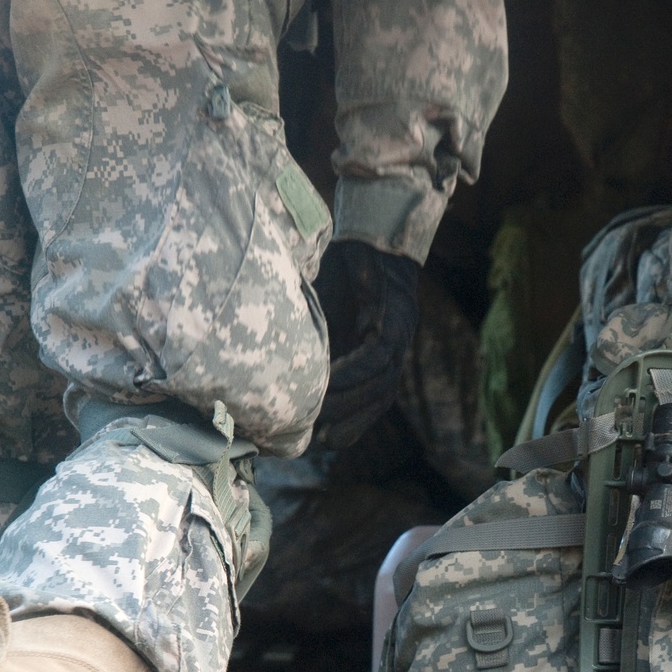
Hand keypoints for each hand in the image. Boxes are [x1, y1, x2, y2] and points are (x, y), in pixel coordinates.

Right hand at [313, 240, 418, 448]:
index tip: (321, 439)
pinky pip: (379, 355)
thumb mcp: (320, 316)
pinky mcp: (397, 318)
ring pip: (381, 384)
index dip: (349, 423)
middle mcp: (392, 351)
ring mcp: (399, 335)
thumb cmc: (341, 271)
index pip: (368, 402)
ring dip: (351, 401)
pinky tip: (333, 378)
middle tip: (321, 438)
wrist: (368, 231)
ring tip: (322, 412)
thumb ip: (310, 343)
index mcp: (375, 354)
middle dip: (352, 423)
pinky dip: (356, 369)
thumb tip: (273, 371)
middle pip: (378, 401)